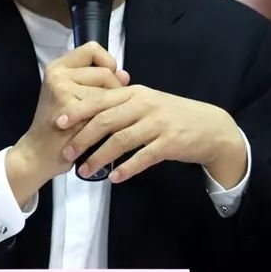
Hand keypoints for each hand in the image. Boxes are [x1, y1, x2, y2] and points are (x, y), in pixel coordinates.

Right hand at [5, 42, 127, 204]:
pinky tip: (98, 133)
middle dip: (114, 91)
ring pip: (107, 92)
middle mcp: (58, 74)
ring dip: (111, 109)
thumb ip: (96, 81)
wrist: (38, 153)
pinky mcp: (70, 109)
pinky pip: (104, 110)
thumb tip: (125, 75)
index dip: (107, 62)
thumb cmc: (58, 127)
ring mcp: (63, 90)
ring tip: (99, 123)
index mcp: (57, 67)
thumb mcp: (72, 95)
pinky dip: (107, 122)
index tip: (109, 80)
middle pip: (105, 72)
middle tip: (105, 111)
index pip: (92, 49)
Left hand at [56, 85, 245, 185]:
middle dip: (82, 137)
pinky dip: (127, 168)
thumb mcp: (148, 102)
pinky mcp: (170, 143)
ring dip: (100, 157)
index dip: (78, 111)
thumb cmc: (174, 116)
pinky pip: (143, 157)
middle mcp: (144, 105)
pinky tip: (114, 178)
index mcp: (136, 93)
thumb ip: (123, 105)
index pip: (101, 100)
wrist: (212, 127)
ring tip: (84, 171)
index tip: (59, 122)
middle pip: (106, 120)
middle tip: (66, 153)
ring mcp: (158, 124)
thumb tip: (91, 111)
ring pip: (121, 140)